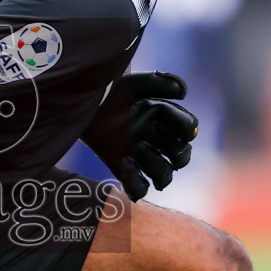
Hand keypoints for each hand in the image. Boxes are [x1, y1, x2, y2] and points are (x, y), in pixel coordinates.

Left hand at [83, 72, 197, 200]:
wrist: (82, 102)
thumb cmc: (109, 91)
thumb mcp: (135, 83)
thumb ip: (160, 82)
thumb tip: (184, 92)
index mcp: (158, 116)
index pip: (185, 127)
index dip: (187, 131)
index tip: (186, 132)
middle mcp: (150, 135)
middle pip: (177, 153)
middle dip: (181, 157)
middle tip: (175, 157)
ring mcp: (135, 150)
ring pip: (161, 171)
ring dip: (163, 176)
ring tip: (157, 179)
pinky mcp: (118, 163)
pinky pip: (135, 183)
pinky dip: (138, 188)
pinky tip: (135, 184)